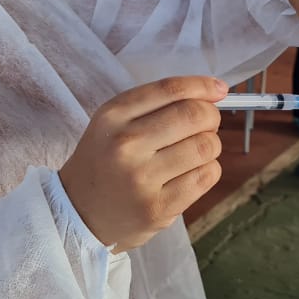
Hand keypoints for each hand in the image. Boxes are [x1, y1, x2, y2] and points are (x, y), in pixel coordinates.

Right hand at [61, 76, 226, 252]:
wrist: (79, 212)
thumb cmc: (105, 161)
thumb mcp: (115, 123)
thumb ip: (158, 104)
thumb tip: (215, 92)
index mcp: (113, 116)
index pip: (170, 90)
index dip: (203, 86)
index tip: (219, 90)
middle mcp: (125, 144)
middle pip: (194, 116)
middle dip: (210, 117)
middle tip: (205, 126)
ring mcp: (141, 179)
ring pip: (206, 146)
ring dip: (210, 146)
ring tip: (193, 153)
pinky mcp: (157, 208)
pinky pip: (206, 176)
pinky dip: (208, 170)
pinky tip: (190, 173)